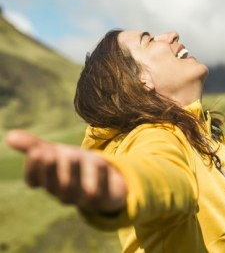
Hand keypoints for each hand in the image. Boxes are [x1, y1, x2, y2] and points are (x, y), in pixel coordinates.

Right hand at [5, 130, 126, 213]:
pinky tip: (100, 161)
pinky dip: (99, 177)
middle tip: (50, 152)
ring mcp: (81, 197)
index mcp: (48, 181)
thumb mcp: (55, 153)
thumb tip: (9, 136)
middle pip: (53, 186)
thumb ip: (34, 146)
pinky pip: (99, 193)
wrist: (105, 179)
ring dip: (73, 173)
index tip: (37, 151)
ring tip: (73, 155)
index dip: (33, 168)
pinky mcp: (101, 198)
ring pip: (74, 191)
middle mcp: (62, 192)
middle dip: (51, 169)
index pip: (33, 180)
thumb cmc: (73, 165)